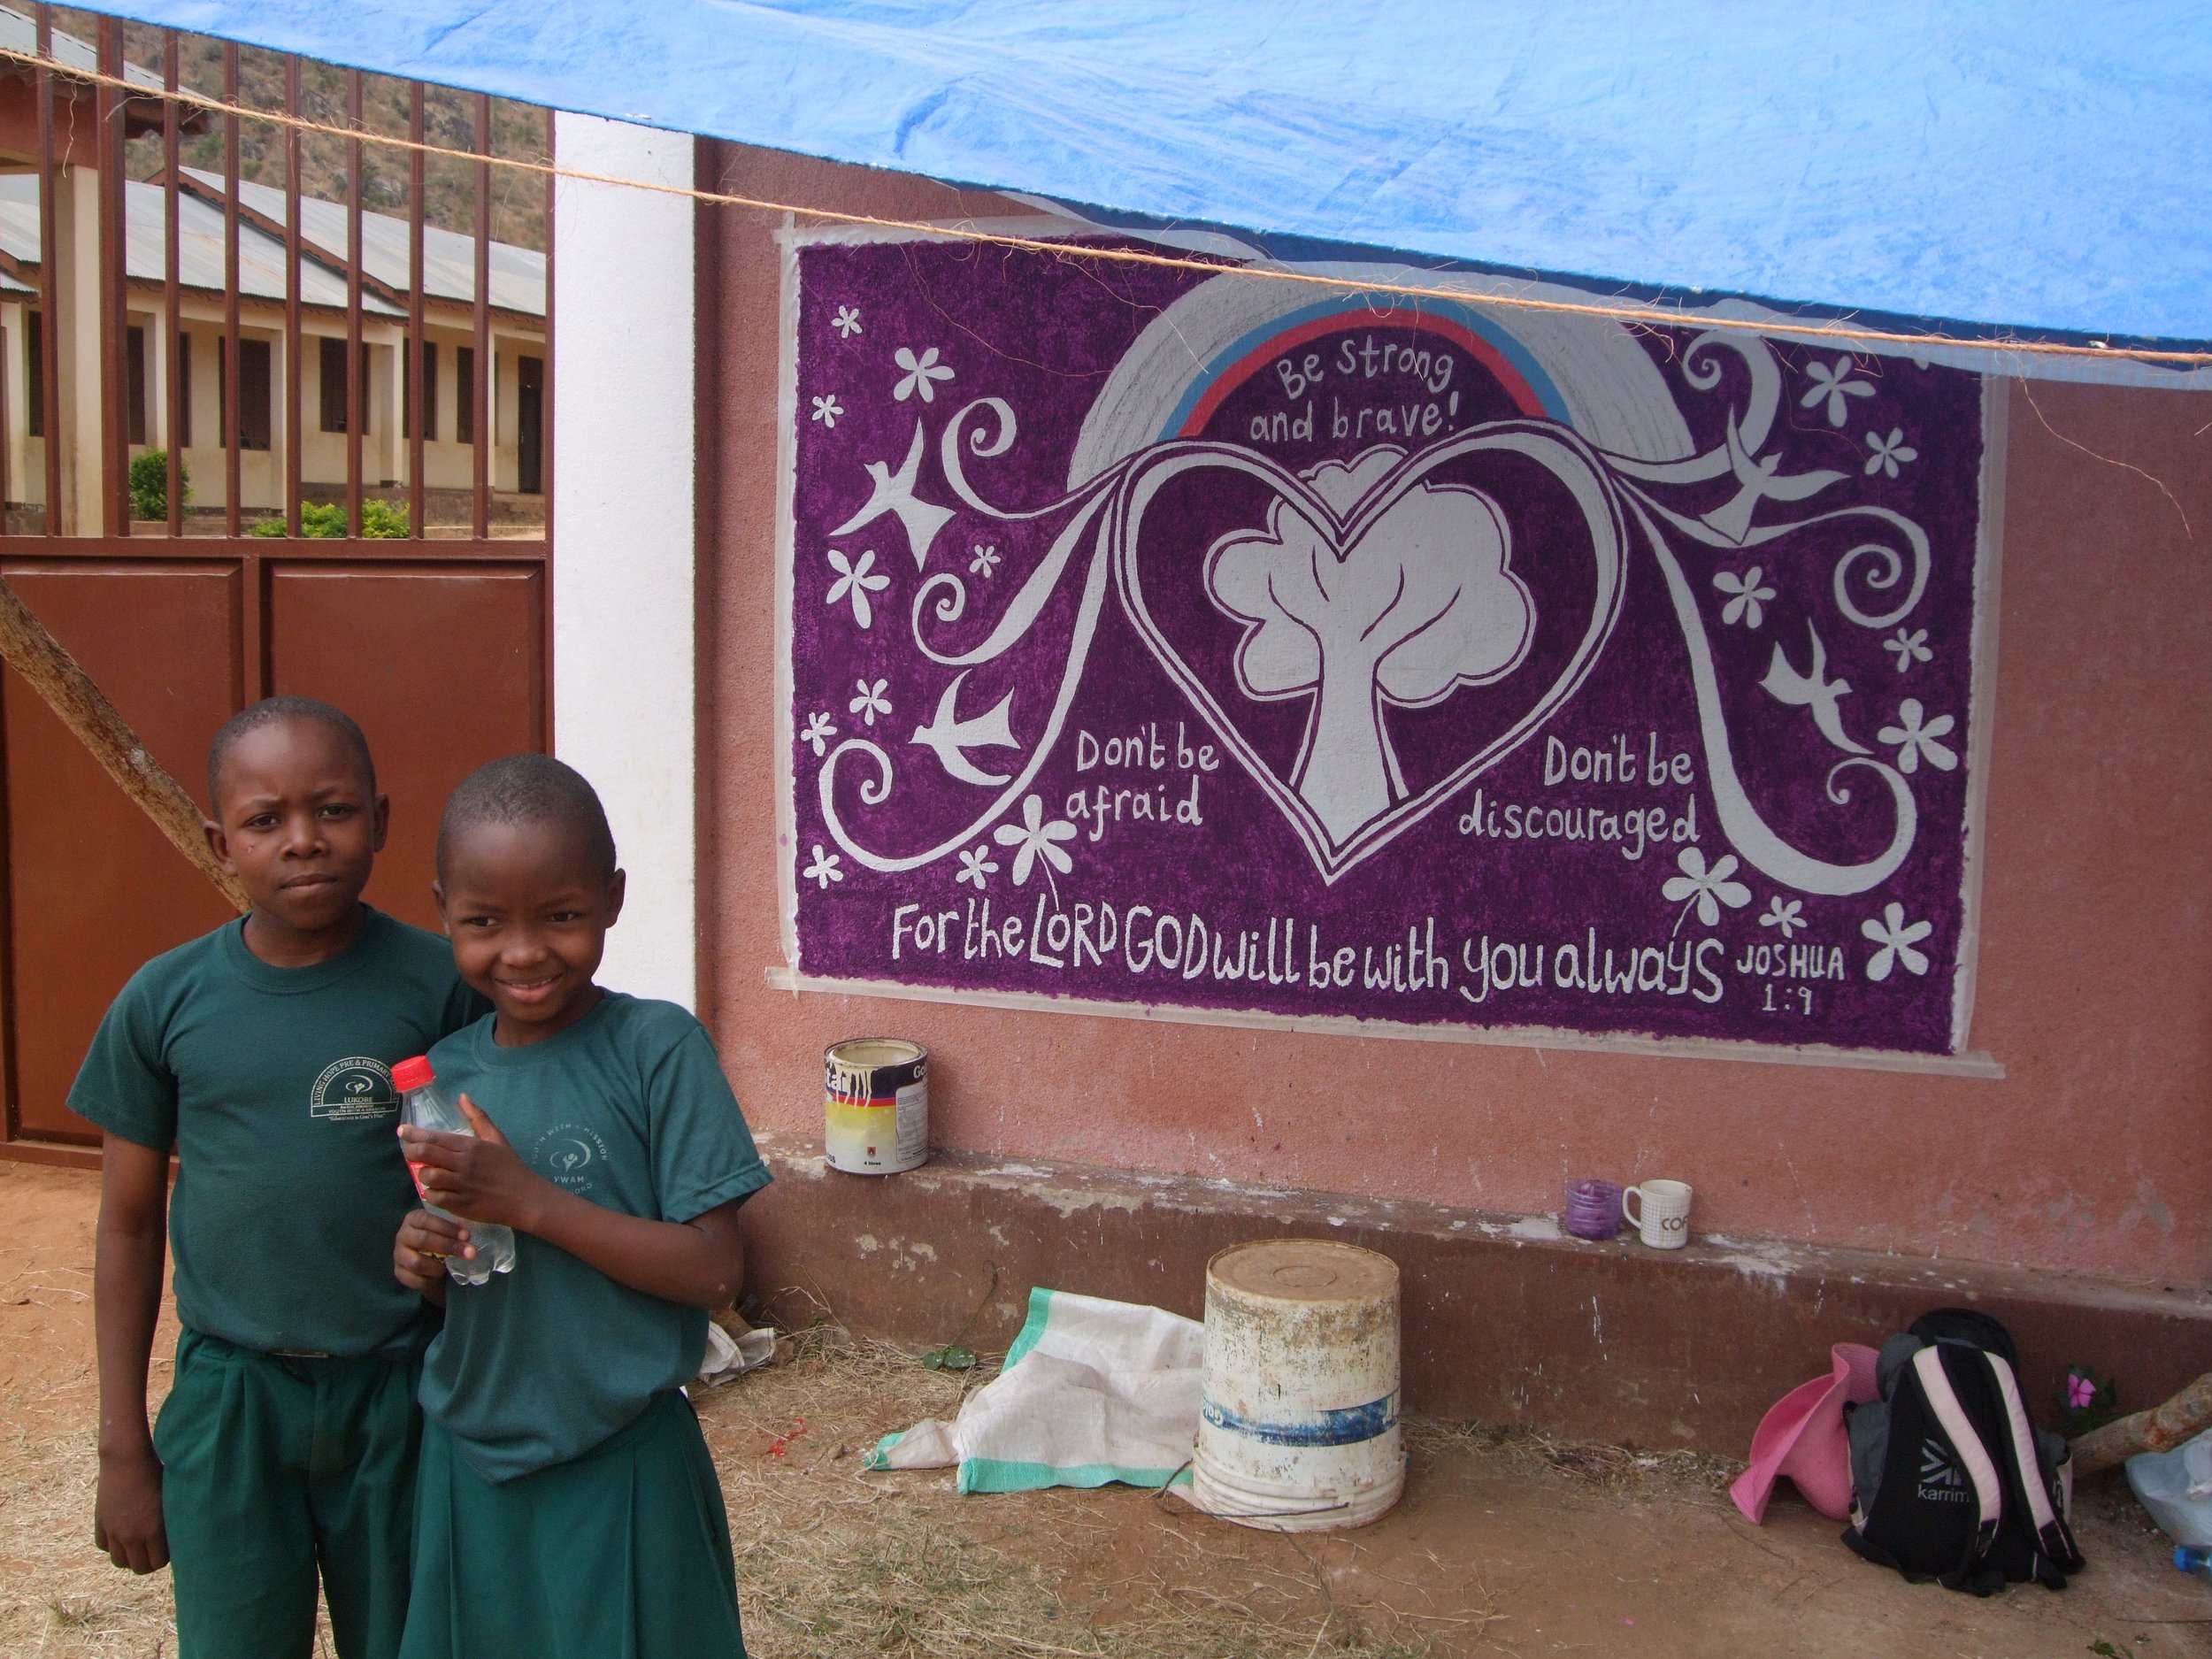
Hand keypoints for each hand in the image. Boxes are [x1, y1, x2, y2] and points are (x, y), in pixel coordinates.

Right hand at [94, 1442, 167, 1572]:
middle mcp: (132, 1535)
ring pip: (119, 1561)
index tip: (167, 1549)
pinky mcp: (100, 1522)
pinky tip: (121, 1534)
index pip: (159, 1562)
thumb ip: (174, 1519)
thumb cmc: (157, 1472)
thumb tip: (186, 1532)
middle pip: (138, 1567)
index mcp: (154, 1530)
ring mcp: (114, 1531)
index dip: (164, 1557)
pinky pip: (104, 1546)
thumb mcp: (171, 1497)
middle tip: (153, 1551)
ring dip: (128, 1556)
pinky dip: (112, 1544)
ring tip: (137, 1545)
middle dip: (148, 1562)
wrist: (127, 1458)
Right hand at [395, 1206, 468, 1296]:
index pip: (427, 1219)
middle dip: (449, 1246)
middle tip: (470, 1252)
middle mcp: (403, 1235)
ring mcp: (398, 1255)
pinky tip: (440, 1277)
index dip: (448, 1227)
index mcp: (414, 1219)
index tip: (467, 1235)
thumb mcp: (447, 1230)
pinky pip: (416, 1279)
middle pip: (424, 1240)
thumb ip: (453, 1228)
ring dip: (438, 1266)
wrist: (430, 1264)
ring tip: (450, 1266)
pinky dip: (431, 1280)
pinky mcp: (399, 1273)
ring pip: (418, 1262)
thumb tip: (472, 1232)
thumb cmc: (442, 1240)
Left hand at [396, 1095, 548, 1232]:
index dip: (414, 1134)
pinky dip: (431, 1194)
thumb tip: (462, 1097)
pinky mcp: (462, 1205)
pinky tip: (435, 1192)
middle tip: (409, 1152)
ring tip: (427, 1174)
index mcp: (471, 1146)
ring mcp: (462, 1185)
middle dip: (411, 1151)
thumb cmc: (509, 1166)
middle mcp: (464, 1164)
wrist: (524, 1197)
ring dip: (423, 1175)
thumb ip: (478, 1117)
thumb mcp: (497, 1138)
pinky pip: (435, 1198)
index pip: (436, 1137)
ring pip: (429, 1176)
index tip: (402, 1131)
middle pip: (427, 1153)